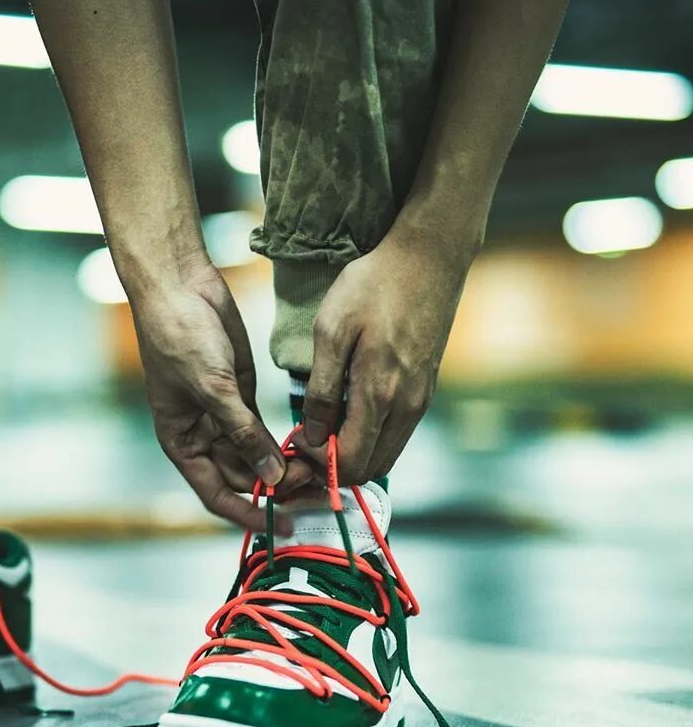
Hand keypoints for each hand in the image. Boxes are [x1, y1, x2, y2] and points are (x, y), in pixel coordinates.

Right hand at [129, 258, 311, 532]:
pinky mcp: (242, 395)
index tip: (282, 527)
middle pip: (242, 479)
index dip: (249, 514)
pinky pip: (265, 431)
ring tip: (320, 469)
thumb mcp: (213, 388)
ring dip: (285, 466)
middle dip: (276, 487)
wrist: (179, 287)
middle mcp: (202, 436)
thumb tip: (272, 477)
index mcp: (182, 443)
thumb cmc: (179, 337)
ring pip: (257, 457)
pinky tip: (310, 447)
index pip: (216, 494)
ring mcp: (223, 416)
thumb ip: (244, 434)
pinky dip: (286, 442)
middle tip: (316, 486)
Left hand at [302, 228, 473, 484]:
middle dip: (333, 466)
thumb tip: (314, 435)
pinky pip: (396, 435)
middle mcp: (407, 407)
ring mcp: (420, 401)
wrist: (429, 257)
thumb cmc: (374, 285)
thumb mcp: (332, 330)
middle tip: (306, 441)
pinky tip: (347, 412)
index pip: (349, 463)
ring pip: (385, 456)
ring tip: (323, 427)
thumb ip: (322, 389)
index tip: (296, 439)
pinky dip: (370, 438)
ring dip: (353, 454)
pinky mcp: (425, 391)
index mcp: (380, 394)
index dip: (317, 463)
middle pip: (369, 470)